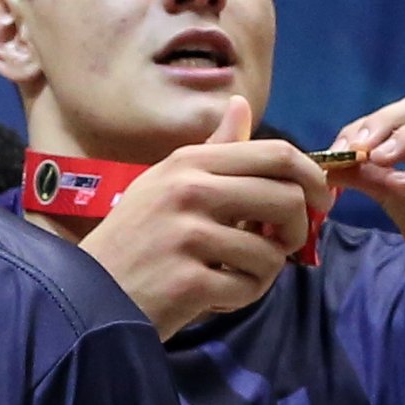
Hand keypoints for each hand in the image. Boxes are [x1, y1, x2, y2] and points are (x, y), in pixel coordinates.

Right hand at [79, 98, 330, 338]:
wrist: (85, 299)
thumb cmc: (131, 243)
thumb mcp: (164, 185)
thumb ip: (212, 151)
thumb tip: (241, 105)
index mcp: (188, 164)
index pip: (276, 154)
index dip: (312, 176)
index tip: (320, 200)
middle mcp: (188, 191)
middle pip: (286, 198)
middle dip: (299, 227)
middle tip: (285, 245)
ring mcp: (187, 236)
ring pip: (271, 250)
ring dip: (264, 271)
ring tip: (234, 276)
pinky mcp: (188, 280)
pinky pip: (248, 286)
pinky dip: (241, 297)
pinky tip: (214, 297)